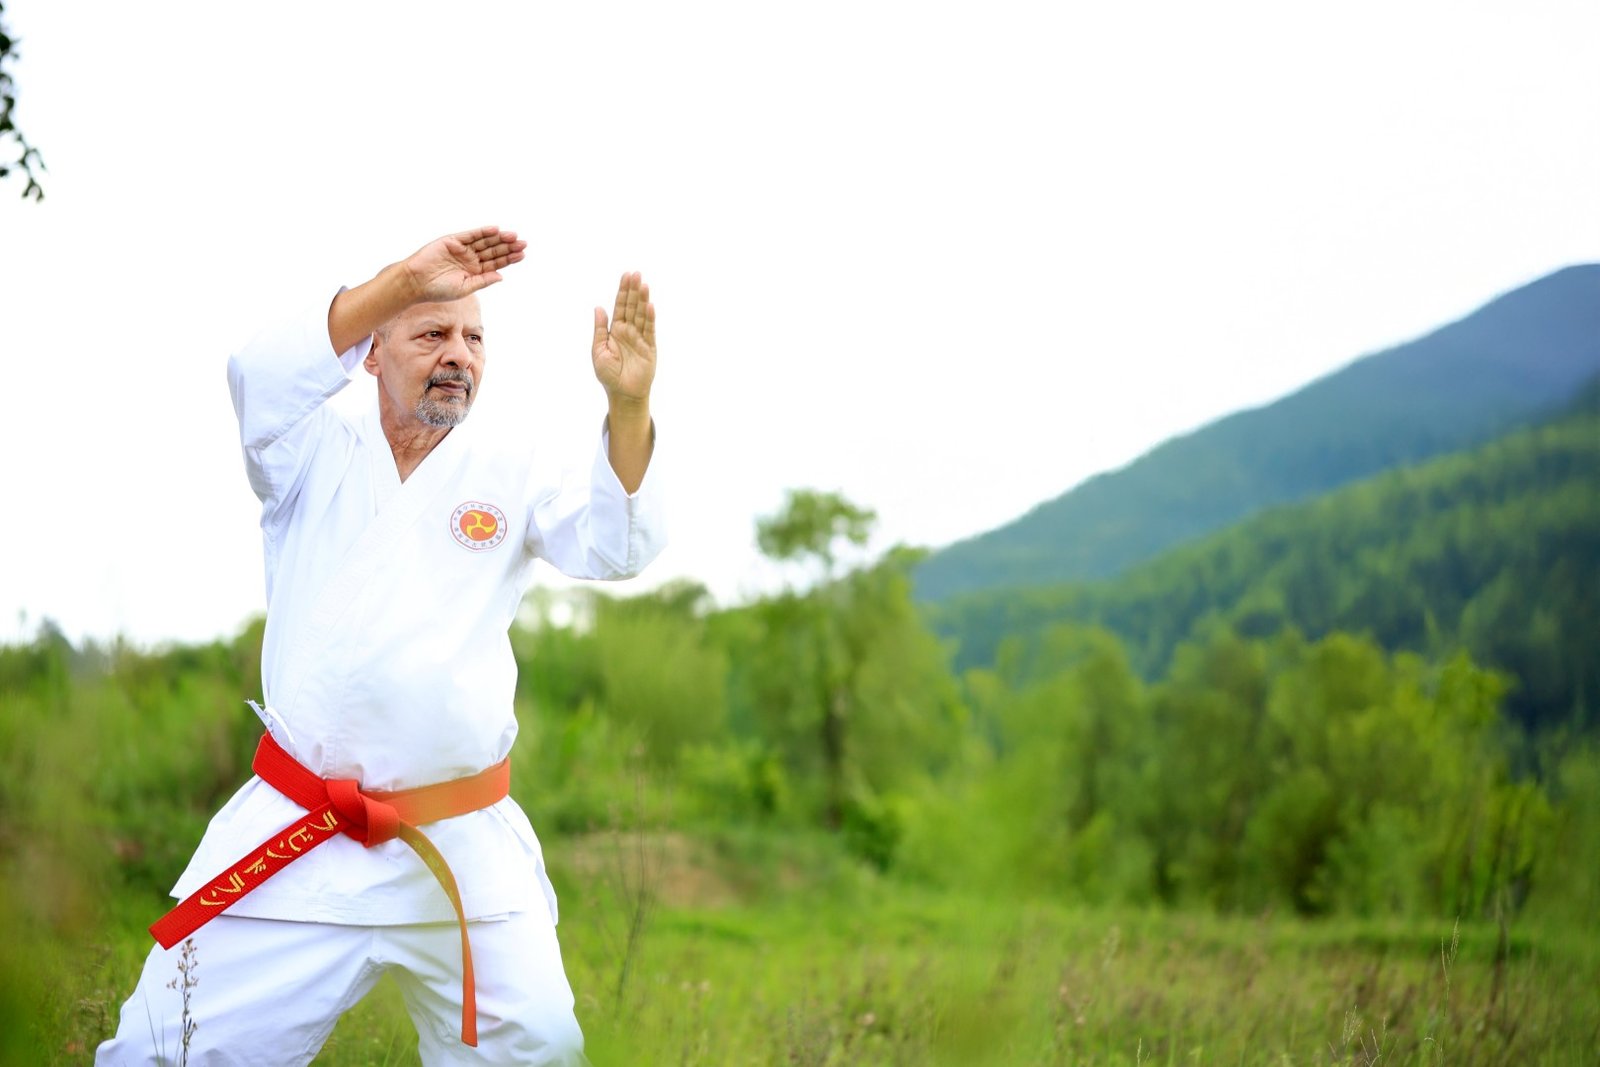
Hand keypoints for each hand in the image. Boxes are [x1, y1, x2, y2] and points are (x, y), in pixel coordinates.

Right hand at [402, 226, 527, 302]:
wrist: (416, 283)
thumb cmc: (438, 290)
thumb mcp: (465, 288)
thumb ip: (482, 281)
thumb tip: (502, 276)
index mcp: (474, 271)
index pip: (496, 263)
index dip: (509, 258)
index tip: (523, 254)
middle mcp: (470, 258)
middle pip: (493, 250)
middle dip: (508, 246)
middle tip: (523, 243)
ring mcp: (462, 249)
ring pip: (484, 242)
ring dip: (498, 238)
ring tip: (513, 236)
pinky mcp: (452, 240)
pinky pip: (470, 235)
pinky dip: (482, 232)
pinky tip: (495, 230)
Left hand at [592, 272, 655, 403]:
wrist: (622, 393)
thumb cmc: (608, 374)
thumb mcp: (598, 350)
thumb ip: (600, 329)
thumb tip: (599, 307)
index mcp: (615, 330)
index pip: (620, 306)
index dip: (623, 291)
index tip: (626, 276)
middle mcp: (629, 331)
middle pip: (632, 307)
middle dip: (633, 290)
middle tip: (636, 274)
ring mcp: (640, 338)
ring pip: (642, 315)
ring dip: (643, 300)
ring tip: (644, 285)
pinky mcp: (649, 348)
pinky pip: (649, 330)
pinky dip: (650, 318)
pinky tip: (650, 306)